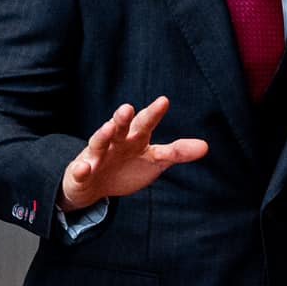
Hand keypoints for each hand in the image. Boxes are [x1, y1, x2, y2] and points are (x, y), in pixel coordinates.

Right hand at [61, 97, 207, 208]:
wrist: (93, 184)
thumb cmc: (128, 166)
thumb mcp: (154, 160)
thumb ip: (177, 152)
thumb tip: (206, 146)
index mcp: (134, 137)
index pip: (145, 123)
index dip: (154, 113)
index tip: (164, 101)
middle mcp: (115, 142)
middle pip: (120, 127)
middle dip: (122, 118)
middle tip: (128, 108)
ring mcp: (96, 155)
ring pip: (98, 143)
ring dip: (102, 135)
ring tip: (108, 128)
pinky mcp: (81, 172)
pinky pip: (80, 170)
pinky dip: (81, 168)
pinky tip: (84, 168)